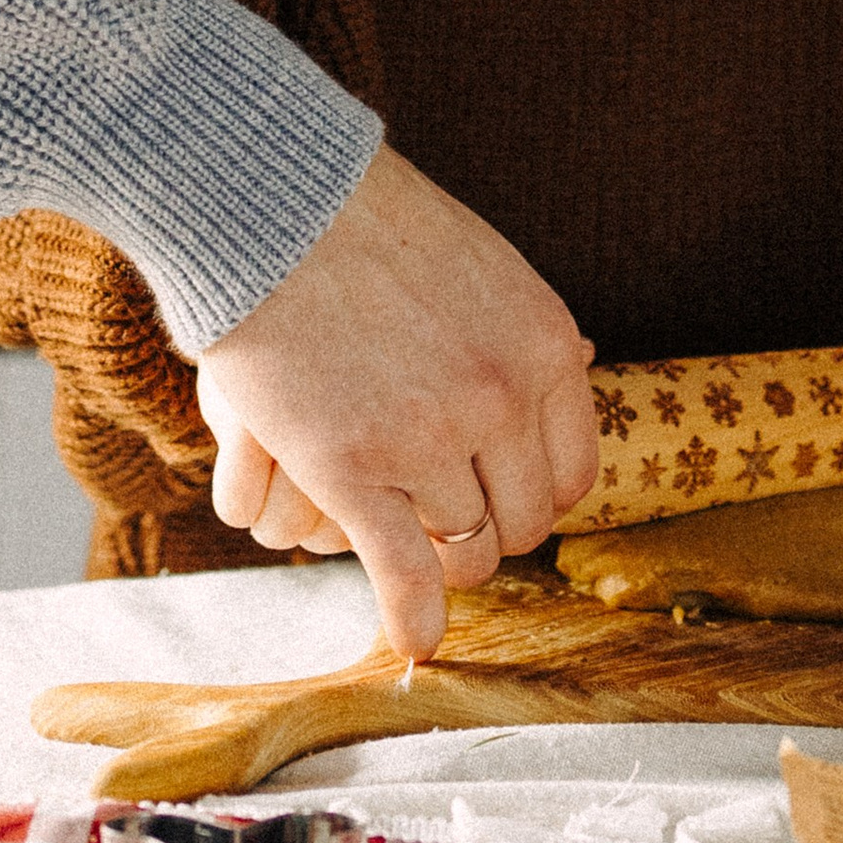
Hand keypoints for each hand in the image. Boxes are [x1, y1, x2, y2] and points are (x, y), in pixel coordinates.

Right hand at [195, 144, 598, 656]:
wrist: (271, 201)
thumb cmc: (366, 223)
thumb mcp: (480, 266)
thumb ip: (520, 336)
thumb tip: (570, 372)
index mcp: (544, 346)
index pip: (569, 473)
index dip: (530, 498)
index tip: (498, 499)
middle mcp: (501, 397)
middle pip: (519, 520)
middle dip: (485, 531)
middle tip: (445, 523)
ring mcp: (427, 437)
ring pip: (463, 549)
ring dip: (439, 558)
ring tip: (409, 543)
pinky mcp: (351, 468)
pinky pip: (402, 571)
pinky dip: (412, 617)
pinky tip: (413, 640)